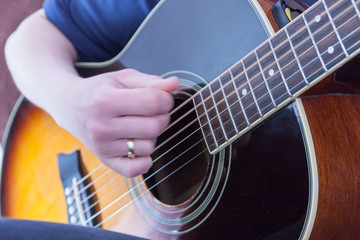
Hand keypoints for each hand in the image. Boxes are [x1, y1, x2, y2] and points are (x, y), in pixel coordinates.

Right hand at [53, 69, 177, 176]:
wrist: (69, 105)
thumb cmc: (101, 90)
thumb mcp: (123, 78)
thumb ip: (151, 81)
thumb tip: (175, 85)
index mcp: (107, 100)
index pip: (154, 102)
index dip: (166, 99)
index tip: (162, 98)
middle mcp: (102, 126)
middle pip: (155, 126)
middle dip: (162, 116)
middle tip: (152, 112)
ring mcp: (103, 146)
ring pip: (149, 147)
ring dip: (152, 136)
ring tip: (139, 126)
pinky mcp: (105, 160)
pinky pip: (135, 170)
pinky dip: (144, 161)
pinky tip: (138, 146)